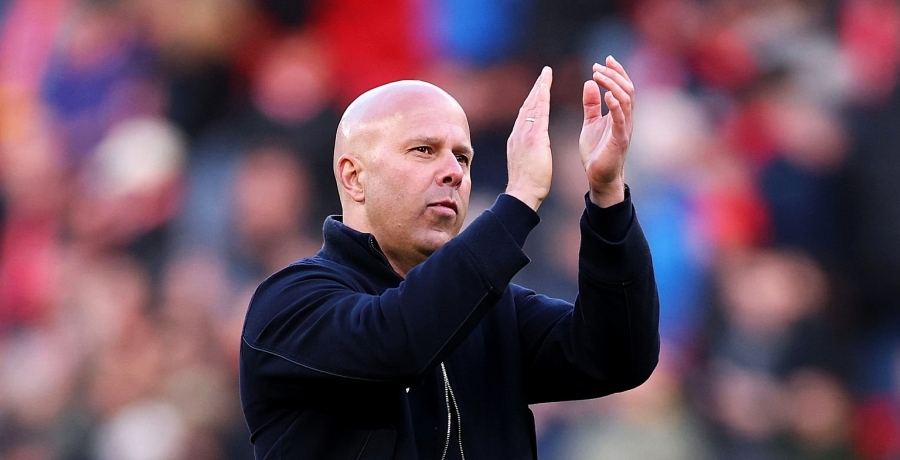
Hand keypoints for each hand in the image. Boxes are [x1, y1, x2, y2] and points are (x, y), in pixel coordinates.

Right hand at [505, 66, 552, 210]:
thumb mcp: (526, 163)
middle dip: (536, 88)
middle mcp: (518, 133)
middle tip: (544, 74)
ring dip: (539, 88)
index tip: (538, 88)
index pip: (525, 114)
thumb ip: (528, 152)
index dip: (532, 100)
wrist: (522, 193)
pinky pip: (538, 113)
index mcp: (517, 139)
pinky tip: (546, 87)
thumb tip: (531, 150)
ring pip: (532, 105)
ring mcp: (524, 134)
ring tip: (546, 74)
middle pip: (527, 105)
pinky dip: (542, 98)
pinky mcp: (534, 137)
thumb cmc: (527, 184)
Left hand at [580, 56, 633, 207]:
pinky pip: (621, 119)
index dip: (616, 71)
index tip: (604, 59)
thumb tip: (589, 82)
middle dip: (614, 74)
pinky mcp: (620, 140)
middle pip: (627, 89)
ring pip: (626, 100)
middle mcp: (625, 118)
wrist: (598, 177)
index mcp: (619, 114)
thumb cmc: (596, 151)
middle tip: (598, 66)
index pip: (623, 87)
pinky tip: (607, 95)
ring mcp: (624, 129)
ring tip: (598, 75)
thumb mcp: (590, 123)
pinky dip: (615, 105)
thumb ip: (591, 104)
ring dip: (612, 85)